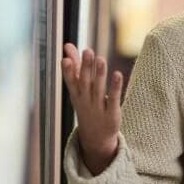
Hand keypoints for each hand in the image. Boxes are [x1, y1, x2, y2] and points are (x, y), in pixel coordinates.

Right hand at [61, 43, 123, 174]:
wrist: (96, 137)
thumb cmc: (86, 106)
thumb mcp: (78, 88)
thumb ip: (75, 66)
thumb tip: (68, 45)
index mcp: (77, 94)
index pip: (71, 82)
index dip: (68, 71)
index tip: (65, 59)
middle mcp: (86, 100)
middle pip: (85, 83)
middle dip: (86, 67)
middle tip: (88, 51)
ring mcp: (98, 108)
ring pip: (98, 89)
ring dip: (100, 74)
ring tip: (101, 59)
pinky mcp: (112, 113)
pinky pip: (113, 99)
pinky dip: (115, 87)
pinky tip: (118, 74)